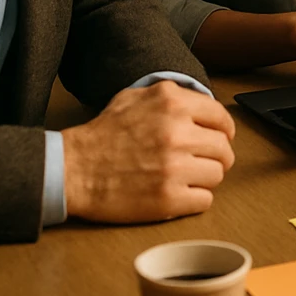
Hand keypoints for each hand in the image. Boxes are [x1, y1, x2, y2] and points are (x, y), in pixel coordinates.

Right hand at [62, 80, 235, 223]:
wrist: (71, 170)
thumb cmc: (101, 135)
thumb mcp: (134, 97)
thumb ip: (171, 95)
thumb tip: (203, 105)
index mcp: (172, 103)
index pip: (221, 118)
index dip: (223, 130)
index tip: (220, 138)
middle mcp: (178, 133)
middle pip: (223, 149)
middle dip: (216, 157)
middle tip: (201, 162)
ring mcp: (175, 167)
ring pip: (217, 175)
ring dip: (205, 178)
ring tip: (184, 178)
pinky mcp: (169, 198)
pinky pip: (205, 200)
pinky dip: (194, 199)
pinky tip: (177, 194)